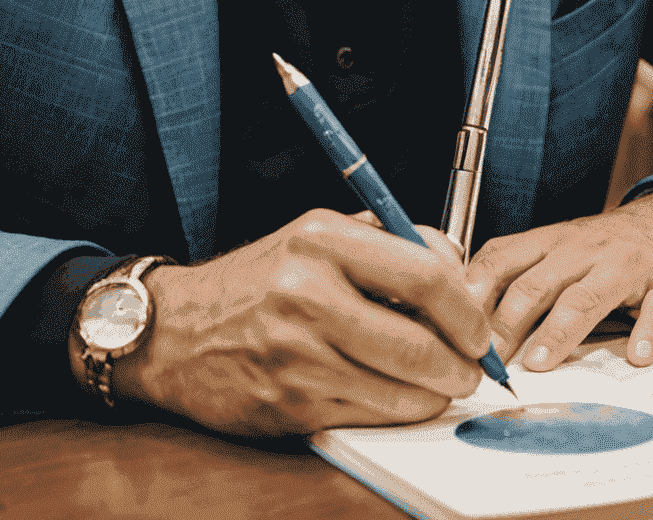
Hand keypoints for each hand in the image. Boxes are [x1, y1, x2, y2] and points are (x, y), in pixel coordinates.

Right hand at [94, 209, 492, 436]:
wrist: (176, 331)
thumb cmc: (258, 280)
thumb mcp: (317, 235)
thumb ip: (388, 241)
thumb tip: (457, 267)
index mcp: (320, 238)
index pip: (426, 274)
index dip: (467, 308)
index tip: (477, 325)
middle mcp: (308, 292)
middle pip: (423, 343)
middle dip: (462, 364)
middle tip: (470, 367)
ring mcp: (298, 353)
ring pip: (403, 390)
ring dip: (435, 394)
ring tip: (437, 382)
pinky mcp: (291, 402)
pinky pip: (371, 416)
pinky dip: (395, 411)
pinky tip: (392, 395)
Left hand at [465, 194, 652, 372]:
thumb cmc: (603, 250)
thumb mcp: (556, 251)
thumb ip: (517, 277)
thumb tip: (465, 317)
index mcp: (549, 243)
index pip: (501, 259)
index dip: (474, 293)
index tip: (455, 326)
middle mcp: (581, 251)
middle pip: (536, 284)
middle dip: (506, 323)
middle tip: (488, 361)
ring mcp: (624, 268)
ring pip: (586, 297)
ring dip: (559, 330)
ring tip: (538, 363)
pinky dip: (647, 332)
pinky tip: (636, 356)